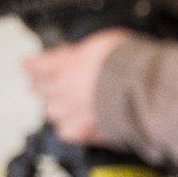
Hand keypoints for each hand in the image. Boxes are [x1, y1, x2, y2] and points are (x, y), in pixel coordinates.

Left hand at [21, 30, 129, 146]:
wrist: (146, 91)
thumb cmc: (131, 65)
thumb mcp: (105, 44)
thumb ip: (87, 54)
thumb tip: (84, 55)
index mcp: (65, 65)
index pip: (34, 66)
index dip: (33, 65)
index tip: (31, 65)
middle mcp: (63, 89)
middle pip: (38, 90)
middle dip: (44, 86)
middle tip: (49, 84)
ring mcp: (72, 112)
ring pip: (51, 112)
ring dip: (57, 107)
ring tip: (67, 105)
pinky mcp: (85, 132)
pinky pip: (68, 133)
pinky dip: (72, 128)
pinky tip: (79, 125)